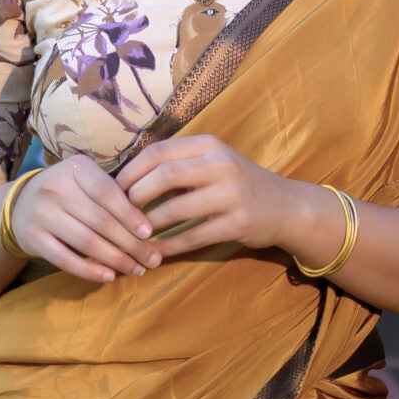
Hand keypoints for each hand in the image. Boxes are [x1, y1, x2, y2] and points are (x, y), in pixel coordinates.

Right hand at [10, 155, 164, 284]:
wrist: (21, 204)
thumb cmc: (69, 193)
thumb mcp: (87, 181)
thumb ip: (114, 194)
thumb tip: (151, 226)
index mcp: (76, 168)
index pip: (107, 191)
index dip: (130, 214)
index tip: (150, 233)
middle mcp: (55, 186)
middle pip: (100, 220)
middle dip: (131, 244)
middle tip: (153, 259)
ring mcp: (41, 213)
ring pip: (86, 241)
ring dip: (116, 260)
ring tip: (137, 270)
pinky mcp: (32, 237)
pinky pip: (65, 259)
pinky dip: (90, 270)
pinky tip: (109, 276)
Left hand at [116, 135, 325, 262]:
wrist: (284, 207)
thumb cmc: (238, 184)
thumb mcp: (212, 162)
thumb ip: (177, 164)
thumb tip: (126, 176)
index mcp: (208, 145)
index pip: (157, 153)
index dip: (130, 172)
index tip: (114, 191)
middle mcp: (221, 164)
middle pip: (164, 177)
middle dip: (135, 198)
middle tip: (120, 216)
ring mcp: (231, 194)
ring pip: (175, 210)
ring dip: (148, 226)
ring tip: (132, 236)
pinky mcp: (237, 223)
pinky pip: (193, 237)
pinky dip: (169, 246)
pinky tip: (155, 253)